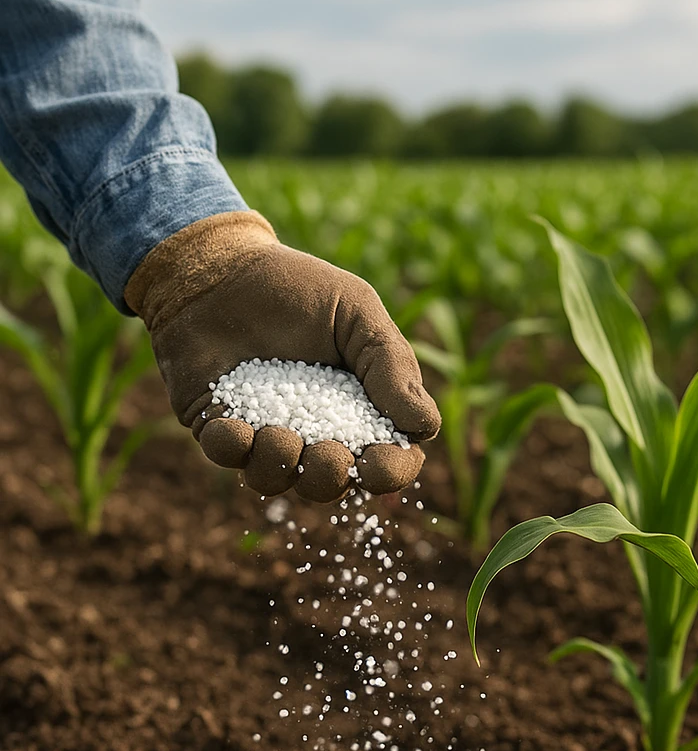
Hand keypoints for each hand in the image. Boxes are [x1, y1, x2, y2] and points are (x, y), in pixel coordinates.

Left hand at [125, 212, 439, 500]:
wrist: (218, 267)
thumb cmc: (297, 286)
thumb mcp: (357, 312)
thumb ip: (392, 366)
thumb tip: (425, 427)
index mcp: (361, 408)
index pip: (390, 459)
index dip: (390, 472)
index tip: (375, 461)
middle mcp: (315, 429)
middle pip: (332, 484)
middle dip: (331, 475)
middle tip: (324, 449)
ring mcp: (263, 432)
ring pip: (276, 481)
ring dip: (280, 464)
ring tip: (274, 431)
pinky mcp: (218, 426)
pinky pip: (225, 457)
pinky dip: (232, 446)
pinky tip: (231, 422)